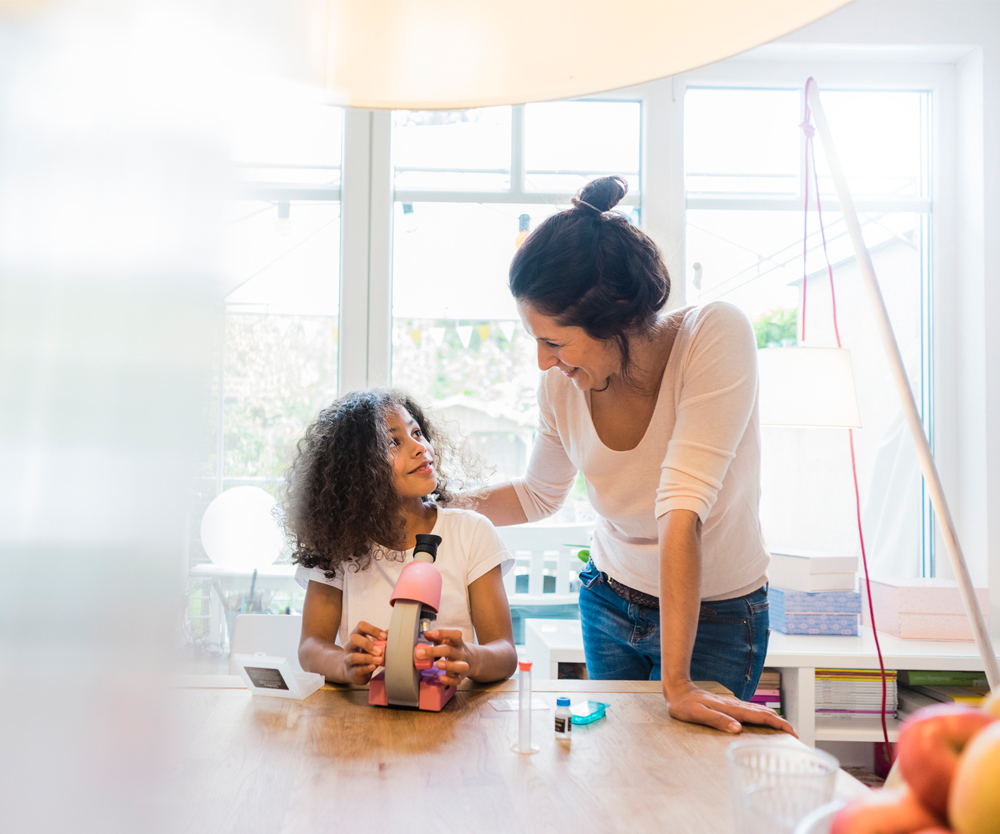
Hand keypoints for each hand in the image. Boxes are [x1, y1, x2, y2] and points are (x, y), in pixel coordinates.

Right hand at [342, 621, 385, 685]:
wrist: (354, 671)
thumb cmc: (366, 654)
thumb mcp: (372, 645)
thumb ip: (381, 639)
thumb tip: (389, 632)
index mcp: (356, 635)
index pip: (361, 626)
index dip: (373, 630)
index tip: (384, 637)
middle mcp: (349, 646)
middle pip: (354, 639)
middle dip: (367, 644)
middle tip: (380, 651)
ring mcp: (348, 659)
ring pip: (353, 657)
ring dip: (368, 658)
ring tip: (380, 660)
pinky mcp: (351, 672)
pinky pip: (357, 669)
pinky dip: (366, 668)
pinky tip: (374, 667)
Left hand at [420, 628, 476, 686]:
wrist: (473, 660)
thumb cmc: (455, 648)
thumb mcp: (448, 640)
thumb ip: (437, 637)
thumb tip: (426, 634)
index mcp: (457, 642)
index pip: (455, 635)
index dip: (444, 633)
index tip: (433, 633)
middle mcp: (461, 653)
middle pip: (450, 650)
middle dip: (434, 651)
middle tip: (419, 653)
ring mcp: (462, 665)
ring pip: (459, 666)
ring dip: (448, 665)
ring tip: (438, 664)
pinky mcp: (461, 676)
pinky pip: (457, 680)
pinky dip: (449, 680)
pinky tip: (441, 678)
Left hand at [664, 680, 797, 736]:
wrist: (677, 689)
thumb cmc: (685, 705)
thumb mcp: (698, 714)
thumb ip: (717, 720)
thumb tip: (737, 729)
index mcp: (731, 709)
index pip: (760, 716)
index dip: (778, 724)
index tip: (792, 732)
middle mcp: (734, 706)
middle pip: (763, 713)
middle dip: (781, 722)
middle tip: (795, 734)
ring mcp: (732, 704)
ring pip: (758, 711)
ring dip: (773, 718)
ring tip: (784, 727)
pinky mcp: (728, 705)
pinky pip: (750, 711)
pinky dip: (762, 715)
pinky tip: (762, 719)